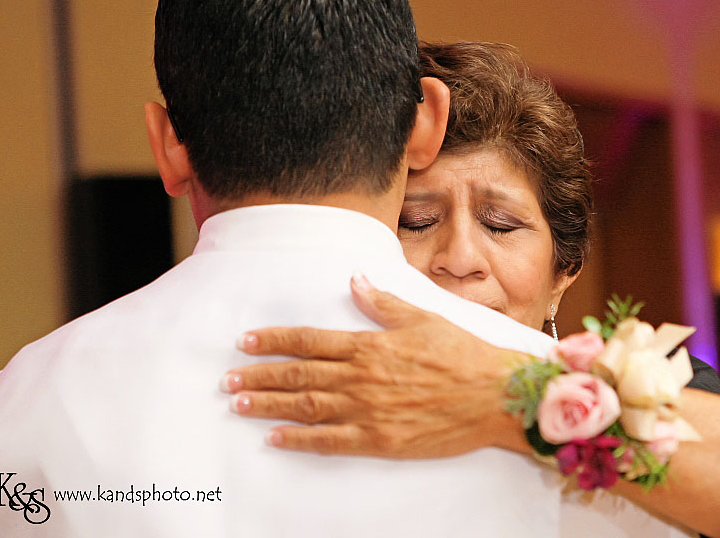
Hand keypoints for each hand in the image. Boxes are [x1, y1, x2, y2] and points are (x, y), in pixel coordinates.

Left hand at [220, 274, 529, 457]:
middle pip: (298, 375)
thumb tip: (355, 279)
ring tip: (239, 403)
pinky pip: (329, 440)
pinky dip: (299, 439)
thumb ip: (383, 302)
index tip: (247, 341)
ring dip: (268, 404)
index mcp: (369, 344)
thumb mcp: (422, 317)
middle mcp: (361, 376)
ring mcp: (367, 410)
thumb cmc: (461, 354)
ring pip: (305, 406)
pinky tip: (275, 437)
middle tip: (228, 378)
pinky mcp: (378, 439)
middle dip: (259, 375)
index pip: (309, 341)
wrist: (492, 395)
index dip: (274, 341)